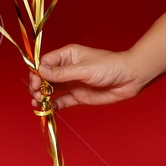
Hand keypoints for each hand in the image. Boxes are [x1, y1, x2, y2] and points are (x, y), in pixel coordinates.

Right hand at [27, 44, 145, 110]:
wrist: (129, 79)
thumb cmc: (110, 66)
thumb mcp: (84, 69)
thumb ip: (62, 73)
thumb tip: (40, 72)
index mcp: (68, 55)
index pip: (46, 62)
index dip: (37, 72)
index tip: (35, 82)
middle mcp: (67, 69)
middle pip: (45, 77)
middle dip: (37, 85)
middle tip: (36, 94)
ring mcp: (72, 83)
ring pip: (51, 90)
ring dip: (42, 96)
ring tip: (38, 103)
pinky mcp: (78, 96)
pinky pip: (61, 101)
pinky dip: (53, 105)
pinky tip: (47, 109)